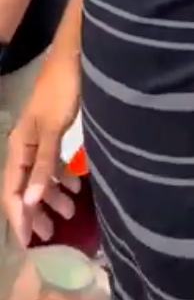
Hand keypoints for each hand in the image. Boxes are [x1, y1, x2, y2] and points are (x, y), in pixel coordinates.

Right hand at [2, 54, 81, 247]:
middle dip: (35, 212)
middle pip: (24, 187)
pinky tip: (74, 187)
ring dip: (51, 196)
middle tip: (51, 234)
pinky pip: (52, 163)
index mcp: (18, 146)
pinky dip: (61, 177)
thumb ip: (43, 164)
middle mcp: (24, 145)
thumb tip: (30, 202)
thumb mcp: (53, 129)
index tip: (29, 242)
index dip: (19, 217)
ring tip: (70, 213)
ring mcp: (39, 139)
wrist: (75, 57)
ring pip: (39, 177)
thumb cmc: (62, 90)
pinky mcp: (54, 132)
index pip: (12, 190)